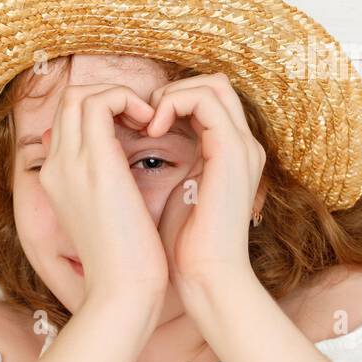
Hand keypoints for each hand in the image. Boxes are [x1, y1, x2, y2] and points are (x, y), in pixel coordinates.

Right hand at [38, 82, 169, 306]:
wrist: (121, 292)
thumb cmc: (125, 264)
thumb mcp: (108, 218)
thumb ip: (106, 187)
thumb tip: (124, 165)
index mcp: (57, 180)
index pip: (68, 122)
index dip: (102, 113)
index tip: (136, 130)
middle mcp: (55, 167)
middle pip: (69, 101)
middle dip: (110, 98)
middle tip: (145, 121)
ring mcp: (69, 163)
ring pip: (81, 95)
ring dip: (120, 97)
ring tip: (150, 122)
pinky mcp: (94, 162)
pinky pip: (102, 102)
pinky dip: (129, 101)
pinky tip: (153, 125)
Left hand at [147, 72, 265, 302]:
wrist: (204, 278)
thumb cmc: (178, 248)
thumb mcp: (165, 192)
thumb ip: (158, 163)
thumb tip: (119, 143)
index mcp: (225, 154)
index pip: (203, 100)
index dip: (168, 100)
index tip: (137, 125)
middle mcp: (240, 144)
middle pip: (212, 84)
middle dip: (169, 91)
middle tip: (140, 120)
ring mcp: (242, 145)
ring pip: (211, 83)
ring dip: (169, 95)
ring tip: (145, 125)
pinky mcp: (234, 151)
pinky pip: (205, 99)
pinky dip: (173, 103)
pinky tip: (151, 131)